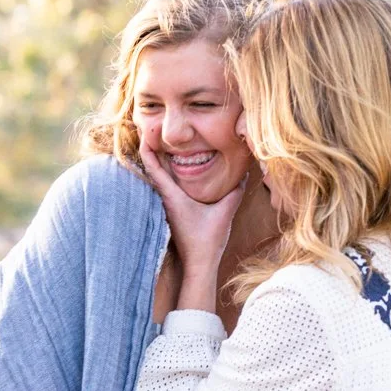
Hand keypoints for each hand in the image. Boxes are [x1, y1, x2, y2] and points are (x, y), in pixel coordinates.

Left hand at [139, 138, 245, 311]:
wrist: (198, 264)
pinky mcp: (170, 211)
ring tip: (158, 141)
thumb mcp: (224, 213)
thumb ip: (235, 193)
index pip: (152, 167)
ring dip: (155, 160)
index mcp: (171, 196)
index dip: (146, 147)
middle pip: (150, 168)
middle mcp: (165, 199)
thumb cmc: (208, 240)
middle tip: (150, 127)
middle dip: (149, 147)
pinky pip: (163, 186)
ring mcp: (166, 205)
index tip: (145, 129)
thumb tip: (245, 175)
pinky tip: (170, 165)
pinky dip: (163, 172)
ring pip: (155, 177)